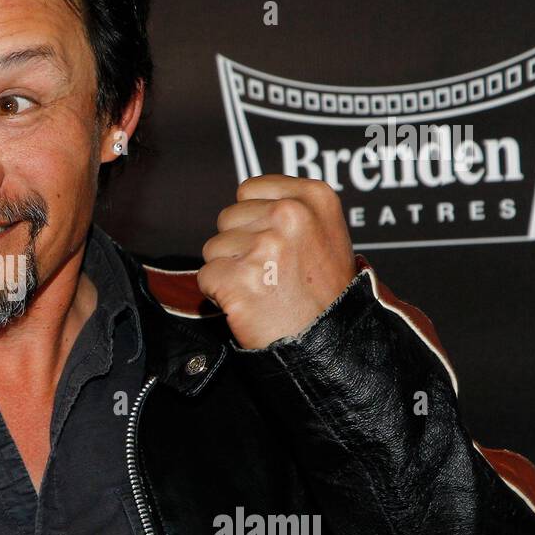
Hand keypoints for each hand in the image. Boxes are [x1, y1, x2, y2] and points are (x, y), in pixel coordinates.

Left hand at [197, 175, 357, 350]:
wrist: (328, 344)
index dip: (252, 219)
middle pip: (227, 217)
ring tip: (262, 289)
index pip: (248, 189)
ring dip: (229, 271)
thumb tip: (244, 201)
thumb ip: (289, 210)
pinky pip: (206, 277)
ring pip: (213, 248)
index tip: (273, 244)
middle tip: (269, 273)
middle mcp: (290, 214)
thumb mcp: (325, 235)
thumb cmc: (324, 294)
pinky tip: (249, 304)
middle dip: (238, 246)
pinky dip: (219, 295)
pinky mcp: (240, 279)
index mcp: (312, 197)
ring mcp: (265, 246)